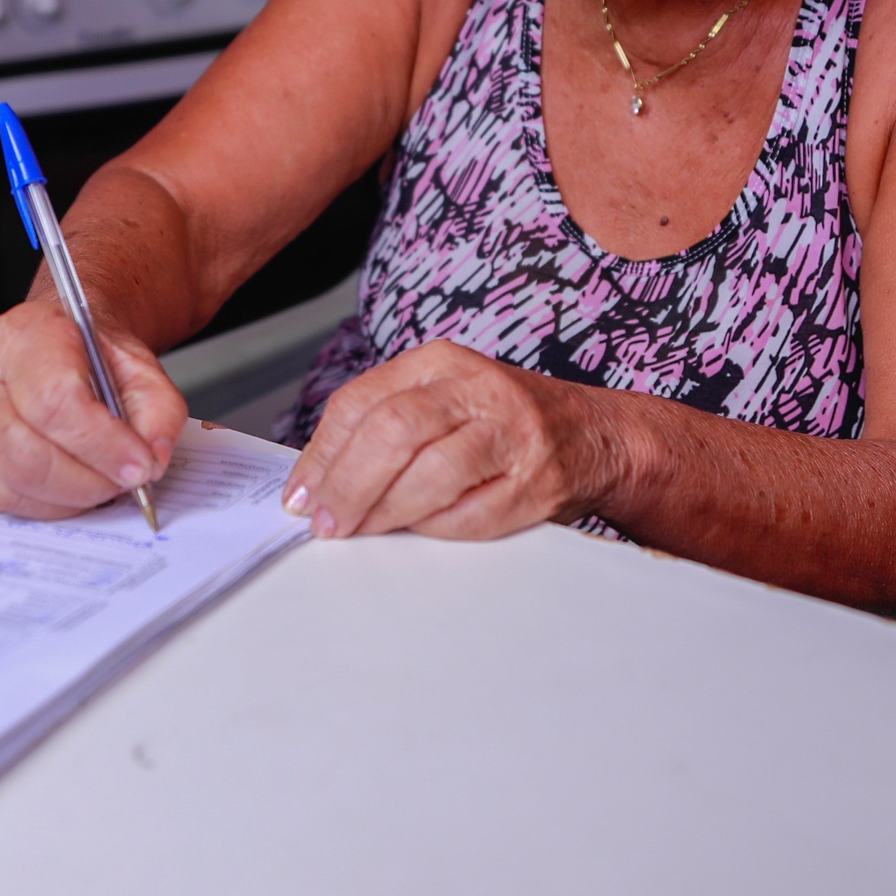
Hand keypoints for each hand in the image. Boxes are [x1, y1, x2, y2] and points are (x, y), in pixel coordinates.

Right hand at [0, 299, 188, 519]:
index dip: (102, 444)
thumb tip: (151, 458)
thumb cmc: (87, 353)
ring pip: (7, 484)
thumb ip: (158, 409)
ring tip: (96, 483)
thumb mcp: (139, 366)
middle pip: (24, 453)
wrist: (54, 342)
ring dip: (65, 500)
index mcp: (25, 335)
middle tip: (121, 482)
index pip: (54, 401)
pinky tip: (62, 485)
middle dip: (86, 482)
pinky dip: (36, 505)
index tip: (139, 466)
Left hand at [280, 340, 622, 538]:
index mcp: (441, 363)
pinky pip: (471, 514)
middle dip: (347, 483)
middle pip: (393, 431)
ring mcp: (512, 433)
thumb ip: (384, 426)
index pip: (362, 401)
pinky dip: (434, 529)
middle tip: (324, 522)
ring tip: (358, 531)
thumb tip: (317, 481)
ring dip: (385, 510)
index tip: (300, 494)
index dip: (323, 453)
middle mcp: (477, 389)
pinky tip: (416, 533)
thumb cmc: (500, 422)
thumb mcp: (442, 399)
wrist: (594, 435)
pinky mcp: (537, 481)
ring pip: (432, 472)